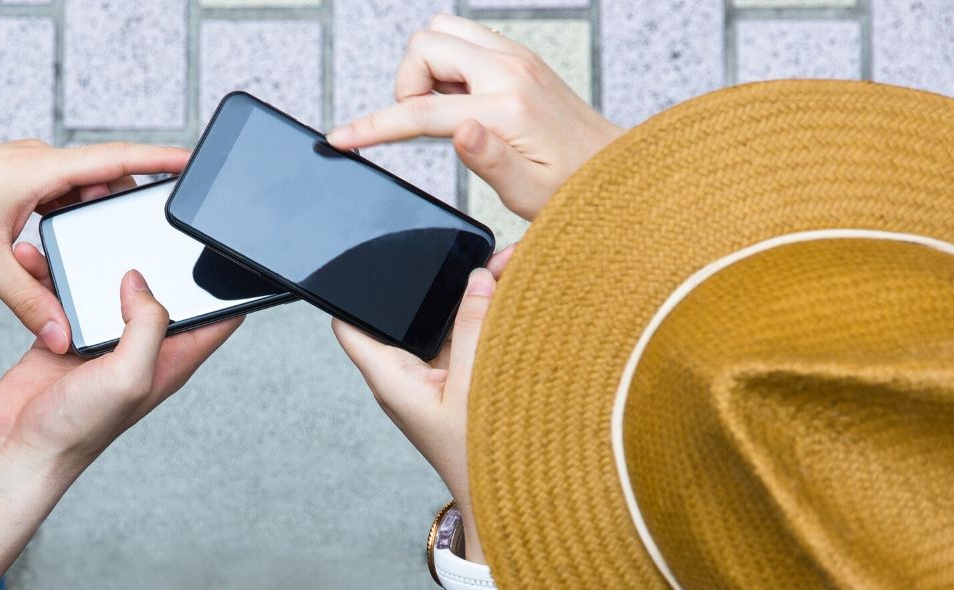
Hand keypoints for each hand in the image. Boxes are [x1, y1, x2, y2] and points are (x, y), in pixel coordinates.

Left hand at [0, 138, 188, 352]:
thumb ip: (27, 301)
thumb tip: (60, 334)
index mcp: (43, 168)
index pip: (118, 159)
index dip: (163, 162)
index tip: (197, 167)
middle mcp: (38, 163)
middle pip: (102, 181)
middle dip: (127, 207)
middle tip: (152, 238)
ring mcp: (23, 173)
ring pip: (74, 195)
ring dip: (89, 221)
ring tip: (106, 254)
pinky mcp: (6, 185)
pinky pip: (50, 202)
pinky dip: (63, 224)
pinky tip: (56, 254)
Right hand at [0, 254, 241, 478]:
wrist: (19, 447)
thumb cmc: (77, 429)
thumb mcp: (129, 376)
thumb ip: (147, 325)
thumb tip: (140, 282)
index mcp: (170, 358)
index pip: (216, 317)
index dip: (227, 285)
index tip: (224, 249)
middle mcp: (140, 347)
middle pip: (162, 291)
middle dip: (157, 258)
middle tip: (146, 223)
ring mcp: (102, 339)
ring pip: (110, 285)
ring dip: (96, 262)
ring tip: (87, 234)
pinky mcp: (65, 333)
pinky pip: (67, 293)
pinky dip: (56, 275)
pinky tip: (45, 260)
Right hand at [325, 15, 621, 219]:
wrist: (613, 169)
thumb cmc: (572, 189)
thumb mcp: (529, 193)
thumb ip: (490, 161)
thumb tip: (459, 130)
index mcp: (505, 107)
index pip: (420, 109)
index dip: (372, 126)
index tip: (341, 138)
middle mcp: (510, 69)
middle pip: (424, 45)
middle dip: (406, 83)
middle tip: (422, 124)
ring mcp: (515, 57)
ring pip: (441, 31)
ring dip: (427, 68)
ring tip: (443, 110)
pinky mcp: (518, 57)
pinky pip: (463, 39)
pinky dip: (448, 64)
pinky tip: (462, 100)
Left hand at [332, 246, 514, 561]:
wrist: (510, 501)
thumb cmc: (480, 462)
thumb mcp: (476, 387)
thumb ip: (474, 329)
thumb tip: (477, 280)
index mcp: (391, 378)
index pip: (350, 324)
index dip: (351, 289)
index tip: (366, 257)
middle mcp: (406, 375)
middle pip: (406, 314)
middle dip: (435, 282)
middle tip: (468, 256)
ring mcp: (433, 378)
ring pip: (442, 323)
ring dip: (468, 298)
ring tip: (502, 266)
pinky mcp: (458, 382)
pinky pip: (465, 340)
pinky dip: (484, 319)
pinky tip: (510, 298)